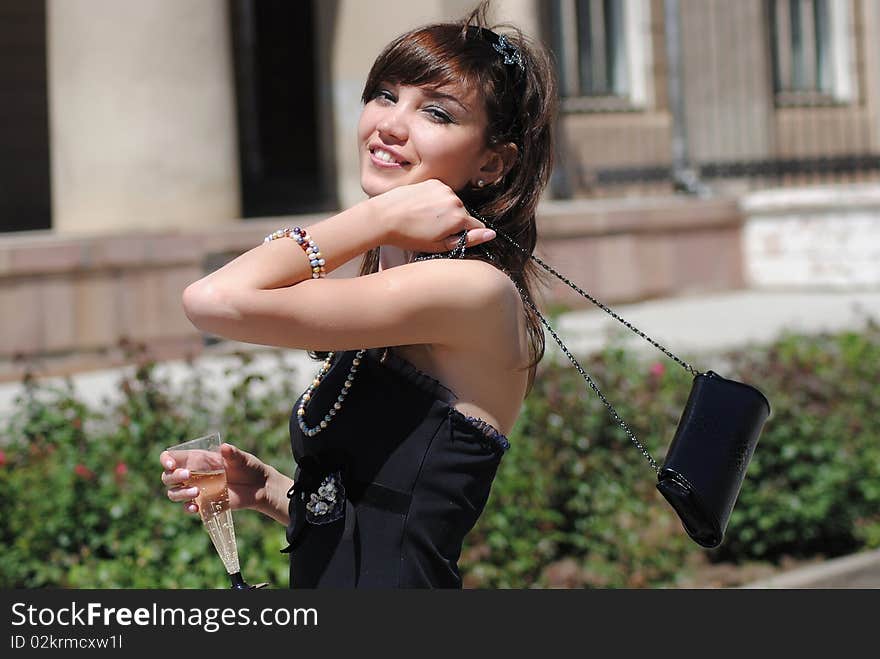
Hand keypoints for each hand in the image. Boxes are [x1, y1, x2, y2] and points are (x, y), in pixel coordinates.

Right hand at [160, 443, 270, 515]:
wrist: (259, 487)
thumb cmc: (249, 468)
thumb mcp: (242, 459)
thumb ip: (233, 454)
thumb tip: (224, 448)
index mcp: (198, 459)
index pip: (172, 457)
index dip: (166, 460)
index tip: (171, 464)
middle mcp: (193, 474)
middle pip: (168, 477)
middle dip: (172, 477)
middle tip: (188, 476)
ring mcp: (196, 489)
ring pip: (174, 492)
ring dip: (179, 493)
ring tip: (196, 492)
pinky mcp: (203, 503)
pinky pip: (187, 507)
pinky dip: (187, 508)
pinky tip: (195, 507)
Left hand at [369, 179, 495, 252]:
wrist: (383, 217)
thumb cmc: (409, 236)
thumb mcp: (439, 245)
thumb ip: (468, 240)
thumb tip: (491, 234)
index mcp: (459, 217)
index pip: (477, 226)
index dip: (465, 234)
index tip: (448, 238)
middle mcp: (455, 199)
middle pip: (464, 214)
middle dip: (453, 222)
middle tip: (431, 230)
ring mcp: (444, 189)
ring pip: (453, 203)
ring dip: (444, 210)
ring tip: (424, 218)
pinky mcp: (433, 181)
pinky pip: (442, 193)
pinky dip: (436, 200)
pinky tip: (421, 207)